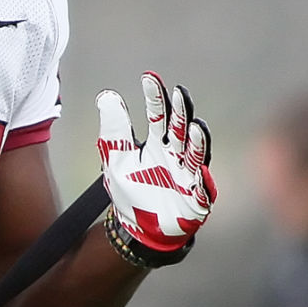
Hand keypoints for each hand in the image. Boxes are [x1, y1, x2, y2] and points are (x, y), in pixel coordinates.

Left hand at [97, 73, 215, 266]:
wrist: (138, 228)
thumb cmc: (132, 191)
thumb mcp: (116, 159)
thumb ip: (114, 131)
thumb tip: (105, 96)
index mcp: (158, 144)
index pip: (158, 116)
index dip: (155, 98)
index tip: (149, 78)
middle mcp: (176, 155)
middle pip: (180, 129)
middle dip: (181, 112)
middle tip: (180, 93)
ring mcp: (187, 175)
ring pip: (195, 154)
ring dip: (197, 141)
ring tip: (194, 127)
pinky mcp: (194, 198)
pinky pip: (201, 188)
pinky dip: (201, 180)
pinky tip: (200, 172)